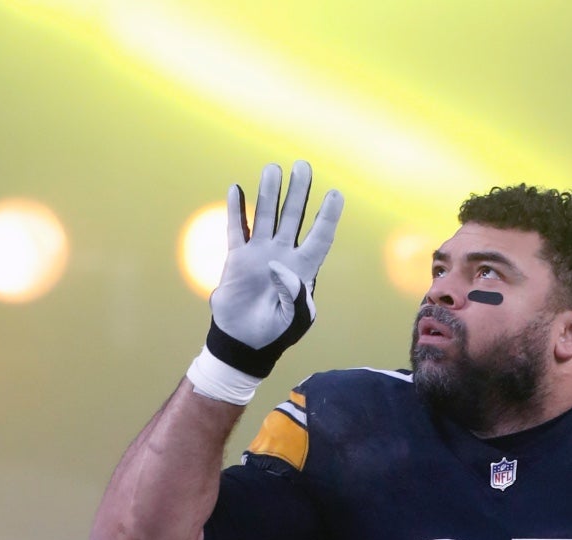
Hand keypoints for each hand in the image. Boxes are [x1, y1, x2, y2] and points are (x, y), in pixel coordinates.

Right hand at [206, 161, 343, 378]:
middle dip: (299, 192)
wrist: (244, 342)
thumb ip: (294, 295)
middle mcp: (283, 255)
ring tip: (272, 169)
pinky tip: (237, 189)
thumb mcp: (295, 319)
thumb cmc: (276, 333)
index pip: (320, 237)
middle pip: (293, 217)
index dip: (328, 216)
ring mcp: (260, 254)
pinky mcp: (237, 259)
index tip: (335, 194)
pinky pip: (237, 229)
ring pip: (265, 216)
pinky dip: (236, 210)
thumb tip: (279, 265)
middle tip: (302, 166)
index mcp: (304, 269)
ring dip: (269, 193)